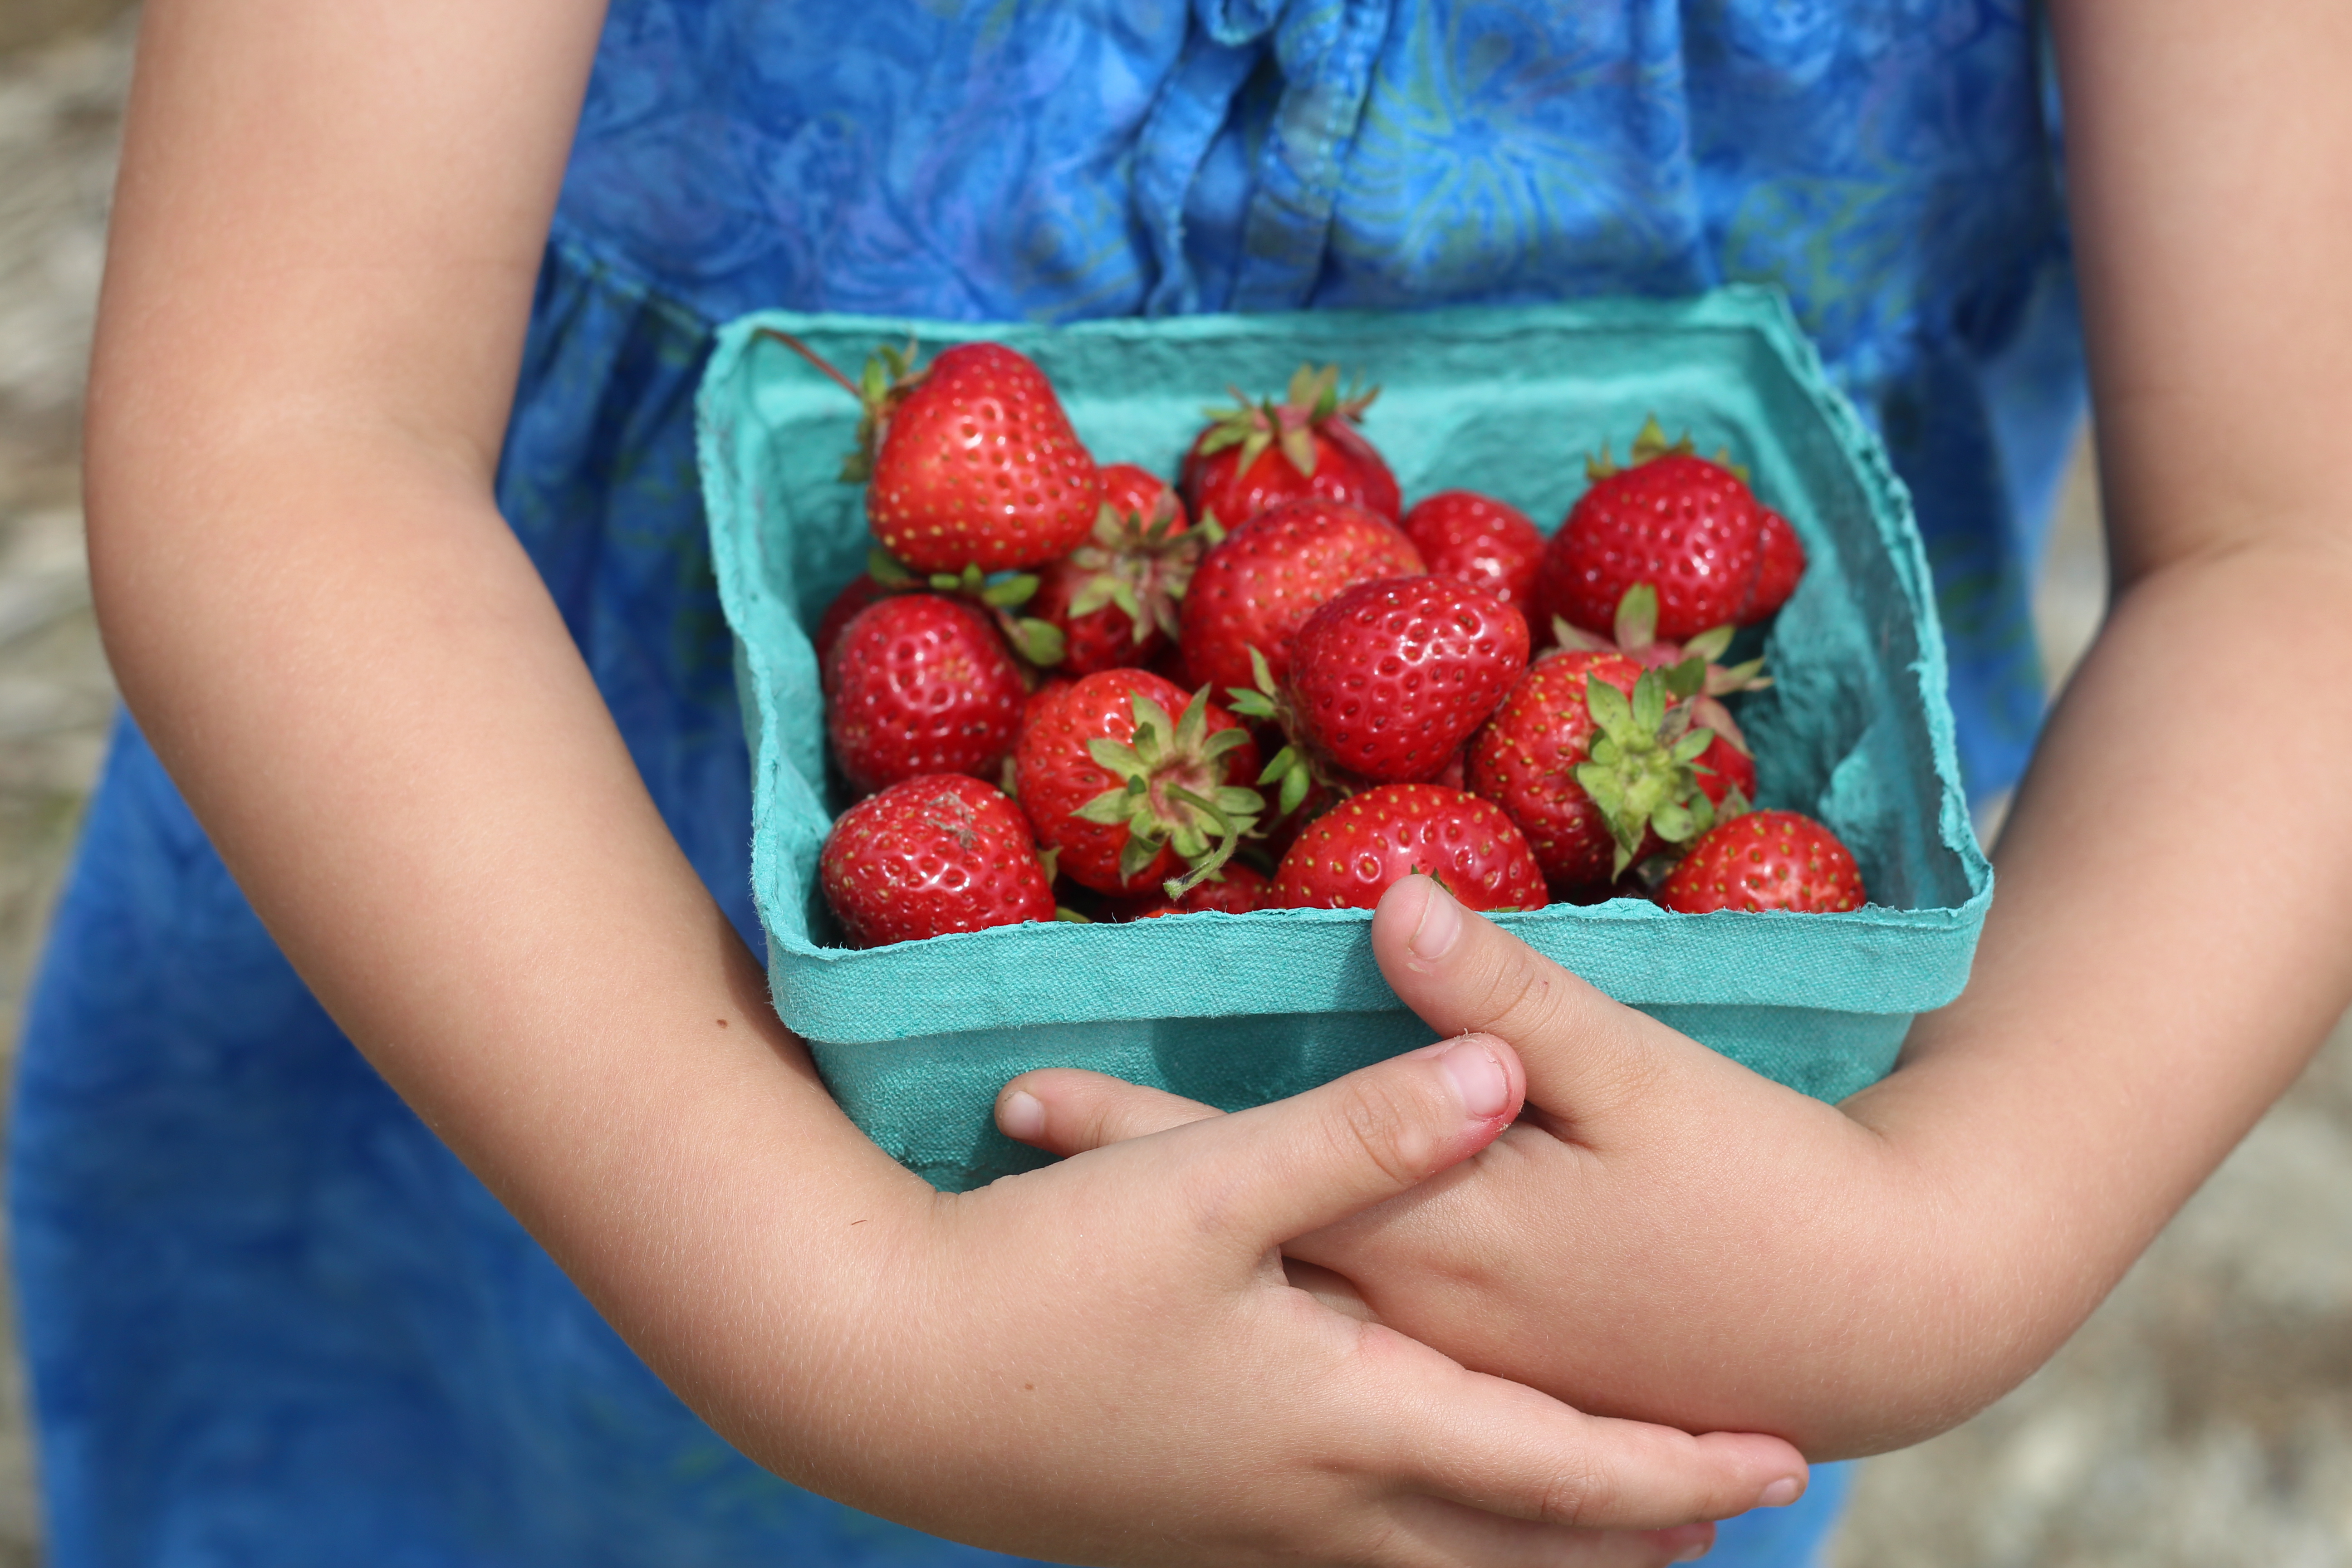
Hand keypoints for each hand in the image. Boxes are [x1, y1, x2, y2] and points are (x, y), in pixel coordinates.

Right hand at [733, 1031, 1806, 1567]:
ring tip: (1598, 1537)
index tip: (1781, 1460)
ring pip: (1430, 1567)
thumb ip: (1358, 1135)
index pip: (1553, 1469)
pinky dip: (1420, 1545)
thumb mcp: (1203, 1190)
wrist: (877, 1387)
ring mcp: (1245, 1530)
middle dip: (1621, 1546)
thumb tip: (1492, 1071)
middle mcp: (1315, 1504)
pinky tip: (1402, 1511)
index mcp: (1346, 1420)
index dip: (1672, 1467)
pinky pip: (1345, 1554)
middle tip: (1717, 1528)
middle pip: (1509, 1552)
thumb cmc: (1042, 1288)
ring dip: (1525, 1554)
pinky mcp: (1182, 1523)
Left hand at [1001, 876, 1950, 1459]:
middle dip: (1119, 1219)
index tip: (1021, 1092)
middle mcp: (1431, 1326)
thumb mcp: (1644, 1077)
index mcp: (1452, 1240)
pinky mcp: (1496, 1399)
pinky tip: (1204, 1368)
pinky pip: (1344, 1400)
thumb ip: (1512, 1002)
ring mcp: (1460, 1378)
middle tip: (1004, 1175)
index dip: (1137, 1130)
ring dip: (1173, 1302)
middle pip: (1238, 1265)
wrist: (1877, 1319)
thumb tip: (1390, 901)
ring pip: (1274, 1339)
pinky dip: (1261, 1371)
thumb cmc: (1762, 1185)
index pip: (1255, 1176)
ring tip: (1068, 1268)